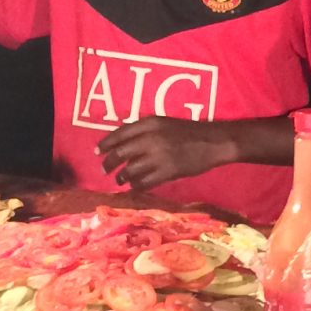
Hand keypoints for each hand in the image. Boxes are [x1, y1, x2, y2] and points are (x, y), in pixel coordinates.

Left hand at [96, 117, 231, 191]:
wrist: (213, 142)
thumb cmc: (188, 131)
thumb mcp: (164, 123)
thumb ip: (144, 131)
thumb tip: (123, 144)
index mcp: (150, 123)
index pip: (120, 133)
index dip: (106, 144)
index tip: (97, 152)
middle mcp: (151, 138)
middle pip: (121, 153)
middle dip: (109, 163)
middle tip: (104, 169)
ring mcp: (159, 156)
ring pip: (130, 170)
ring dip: (122, 177)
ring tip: (120, 180)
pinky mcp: (167, 172)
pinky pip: (144, 182)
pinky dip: (136, 186)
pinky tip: (134, 187)